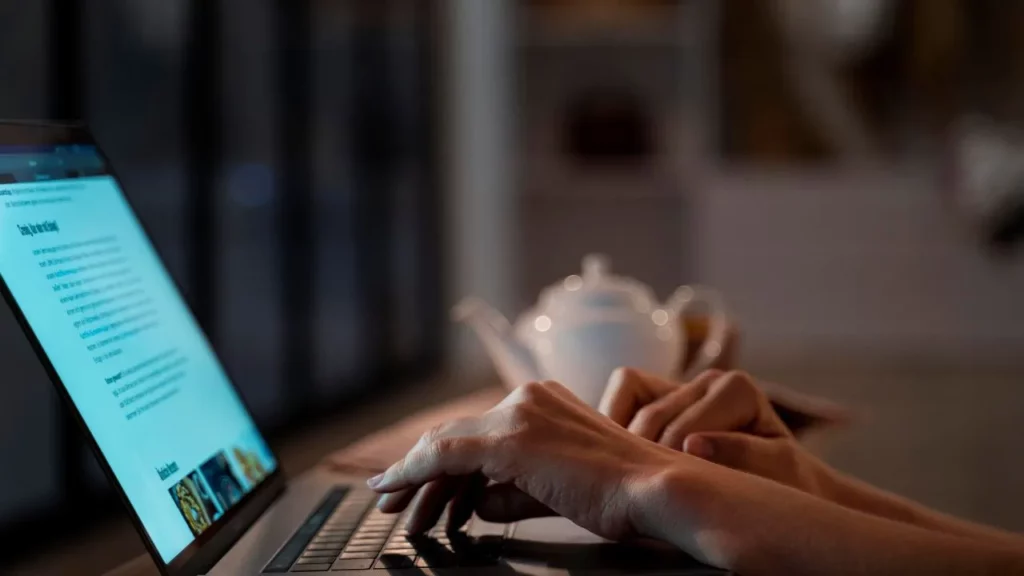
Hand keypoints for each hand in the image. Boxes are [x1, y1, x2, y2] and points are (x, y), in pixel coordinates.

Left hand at [367, 380, 684, 541]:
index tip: (418, 484)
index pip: (479, 431)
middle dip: (421, 473)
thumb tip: (476, 504)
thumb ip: (512, 491)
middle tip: (395, 502)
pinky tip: (395, 489)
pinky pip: (443, 454)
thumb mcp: (557, 489)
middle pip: (457, 437)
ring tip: (398, 512)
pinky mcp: (509, 440)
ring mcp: (517, 415)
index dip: (442, 460)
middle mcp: (527, 399)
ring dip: (417, 481)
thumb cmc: (622, 494)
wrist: (654, 490)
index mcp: (543, 403)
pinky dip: (413, 472)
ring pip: (446, 445)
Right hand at [600, 368, 829, 497]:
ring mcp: (679, 386)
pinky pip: (619, 399)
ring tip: (633, 485)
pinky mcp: (654, 396)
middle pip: (651, 419)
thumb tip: (693, 445)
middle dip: (644, 460)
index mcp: (736, 389)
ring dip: (625, 448)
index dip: (671, 469)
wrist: (780, 485)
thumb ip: (742, 456)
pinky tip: (626, 465)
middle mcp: (706, 380)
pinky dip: (613, 428)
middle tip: (647, 499)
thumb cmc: (780, 484)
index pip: (681, 429)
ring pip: (629, 410)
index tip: (674, 502)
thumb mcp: (776, 474)